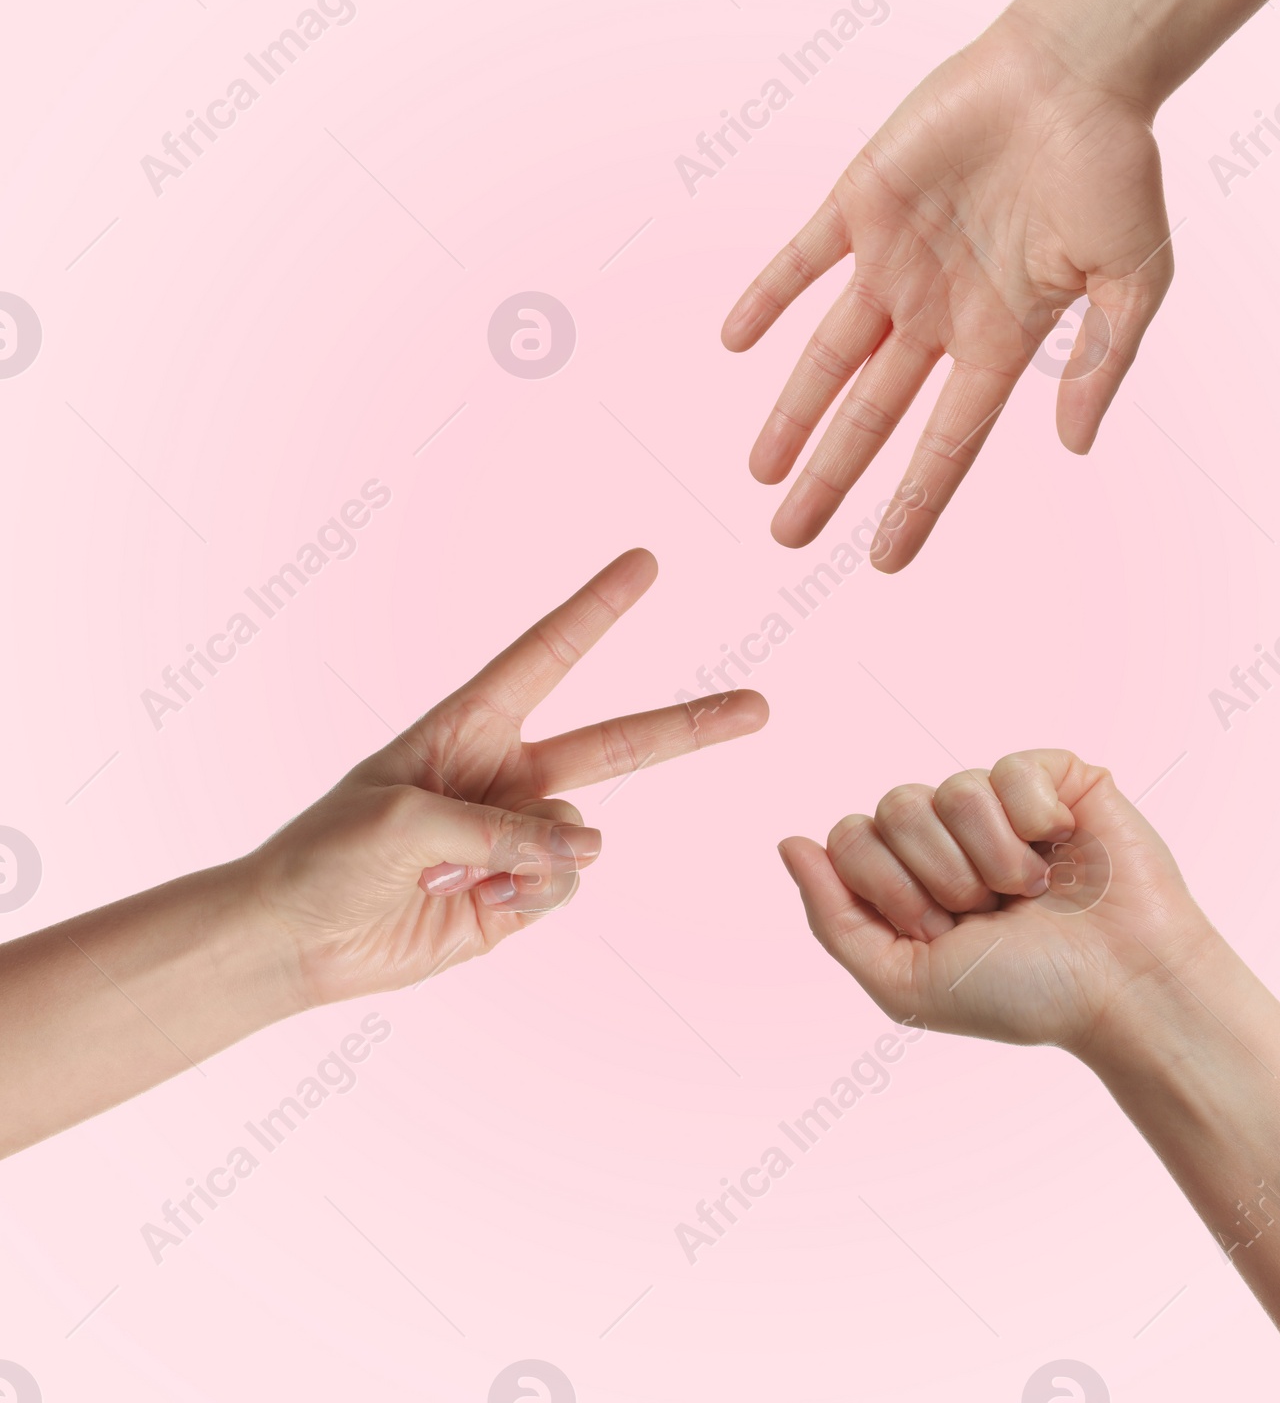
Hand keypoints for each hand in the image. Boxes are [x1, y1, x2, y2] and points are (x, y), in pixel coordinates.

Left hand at [243, 550, 767, 1004]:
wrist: (294, 942)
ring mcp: (519, 835)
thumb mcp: (403, 821)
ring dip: (539, 856)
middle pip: (618, 742)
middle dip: (690, 724)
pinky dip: (533, 895)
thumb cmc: (326, 855)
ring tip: (461, 874)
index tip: (646, 563)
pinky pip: (566, 884)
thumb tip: (587, 848)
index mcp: (469, 725)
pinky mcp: (520, 894)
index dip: (598, 608)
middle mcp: (506, 773)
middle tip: (760, 706)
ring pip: (582, 834)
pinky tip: (476, 903)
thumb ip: (502, 829)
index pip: (548, 656)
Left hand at [723, 13, 1174, 570]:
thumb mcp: (1133, 280)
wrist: (1075, 66)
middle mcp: (938, 312)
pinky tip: (735, 342)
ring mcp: (896, 261)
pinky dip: (768, 298)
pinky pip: (802, 259)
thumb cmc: (1112, 170)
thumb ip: (1100, 363)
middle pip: (870, 414)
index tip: (882, 562)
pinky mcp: (861, 202)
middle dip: (831, 477)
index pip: (945, 442)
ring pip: (828, 354)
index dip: (914, 503)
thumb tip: (1073, 447)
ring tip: (759, 472)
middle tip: (786, 538)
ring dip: (791, 412)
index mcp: (999, 338)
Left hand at [779, 750, 1211, 1057]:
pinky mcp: (1056, 778)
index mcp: (911, 874)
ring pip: (950, 789)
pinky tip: (1063, 850)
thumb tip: (788, 843)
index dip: (890, 889)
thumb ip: (833, 918)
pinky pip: (1009, 769)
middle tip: (989, 913)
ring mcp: (1003, 802)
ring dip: (991, 859)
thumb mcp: (904, 981)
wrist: (1124, 989)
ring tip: (1032, 891)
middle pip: (893, 806)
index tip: (940, 932)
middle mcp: (951, 832)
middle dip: (940, 877)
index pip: (850, 836)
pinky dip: (1034, 822)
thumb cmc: (1025, 994)